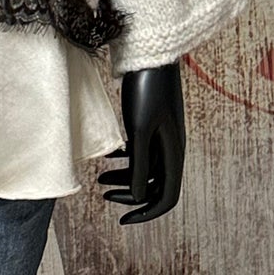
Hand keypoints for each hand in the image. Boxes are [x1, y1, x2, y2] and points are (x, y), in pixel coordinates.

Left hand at [98, 61, 185, 223]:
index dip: (146, 213)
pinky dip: (126, 158)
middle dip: (130, 195)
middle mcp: (171, 148)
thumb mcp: (140, 129)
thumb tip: (138, 198)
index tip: (122, 220)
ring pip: (146, 168)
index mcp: (174, 154)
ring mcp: (162, 135)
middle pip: (155, 186)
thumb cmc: (146, 90)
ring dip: (125, 177)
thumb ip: (139, 164)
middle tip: (103, 195)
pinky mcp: (152, 122)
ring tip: (99, 178)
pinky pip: (142, 151)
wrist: (150, 54)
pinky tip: (108, 154)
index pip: (167, 198)